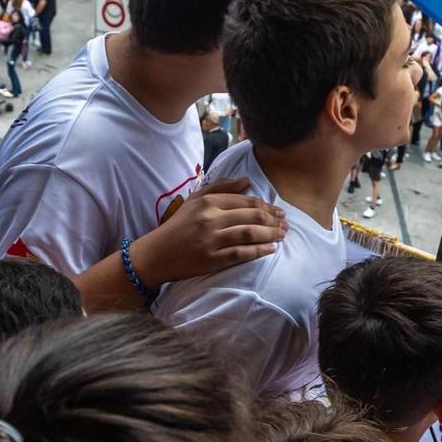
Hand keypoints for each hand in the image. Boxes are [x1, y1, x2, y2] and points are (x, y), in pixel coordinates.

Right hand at [129, 177, 285, 285]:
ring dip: (270, 234)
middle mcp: (211, 219)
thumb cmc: (178, 226)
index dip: (267, 206)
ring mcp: (211, 240)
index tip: (278, 211)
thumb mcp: (195, 200)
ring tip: (282, 236)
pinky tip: (270, 249)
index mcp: (209, 202)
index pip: (246, 201)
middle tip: (285, 224)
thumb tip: (247, 181)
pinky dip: (258, 251)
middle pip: (252, 216)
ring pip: (250, 234)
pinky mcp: (211, 259)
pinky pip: (241, 254)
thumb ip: (221, 188)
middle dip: (273, 220)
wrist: (157, 254)